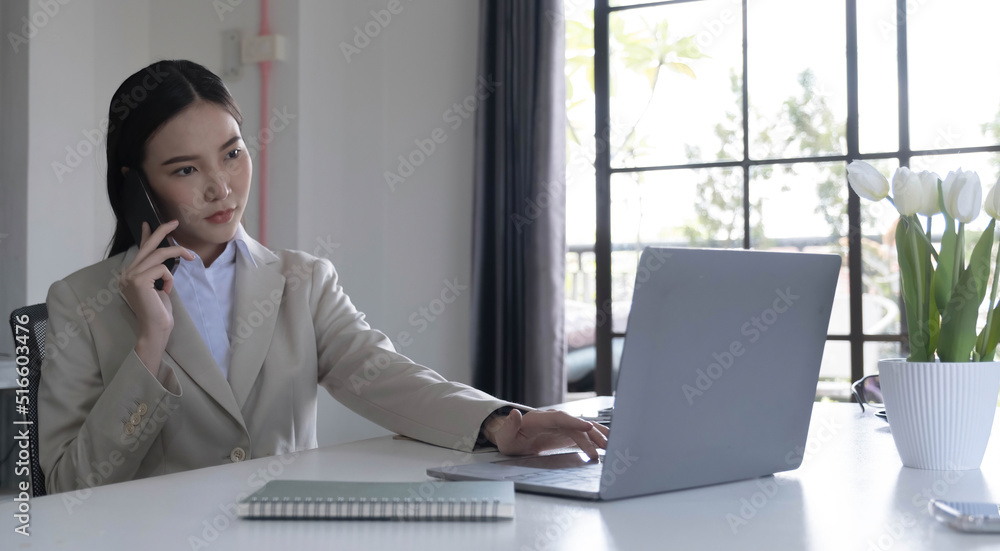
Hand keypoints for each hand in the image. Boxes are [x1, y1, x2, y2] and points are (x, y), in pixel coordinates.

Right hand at [119, 220, 193, 374]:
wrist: (156, 328)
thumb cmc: (159, 310)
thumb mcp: (159, 285)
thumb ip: (157, 270)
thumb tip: (164, 253)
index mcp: (129, 274)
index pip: (140, 250)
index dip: (146, 235)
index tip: (149, 223)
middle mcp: (126, 273)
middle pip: (148, 246)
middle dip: (162, 231)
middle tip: (174, 222)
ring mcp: (130, 277)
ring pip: (159, 254)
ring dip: (178, 253)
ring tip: (190, 258)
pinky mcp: (139, 281)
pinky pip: (163, 269)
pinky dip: (170, 278)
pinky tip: (166, 290)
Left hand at [485, 409, 609, 459]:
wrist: (514, 438)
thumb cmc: (510, 438)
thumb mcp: (506, 436)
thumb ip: (510, 426)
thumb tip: (514, 413)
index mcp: (541, 418)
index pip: (561, 418)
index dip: (575, 422)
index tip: (588, 426)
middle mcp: (555, 419)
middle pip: (576, 425)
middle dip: (592, 435)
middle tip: (605, 446)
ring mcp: (563, 426)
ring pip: (584, 429)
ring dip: (598, 436)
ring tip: (611, 445)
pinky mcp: (567, 433)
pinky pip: (584, 435)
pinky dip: (596, 438)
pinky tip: (607, 444)